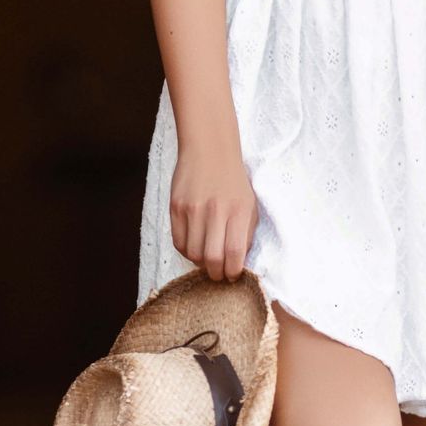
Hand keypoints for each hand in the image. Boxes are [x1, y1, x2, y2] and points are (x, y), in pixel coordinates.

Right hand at [170, 145, 258, 282]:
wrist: (209, 150)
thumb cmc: (233, 181)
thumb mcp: (250, 205)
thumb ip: (246, 234)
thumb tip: (237, 263)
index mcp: (239, 211)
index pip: (234, 254)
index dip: (233, 272)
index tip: (233, 275)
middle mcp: (215, 211)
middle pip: (212, 259)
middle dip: (217, 274)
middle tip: (219, 274)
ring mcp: (192, 210)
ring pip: (193, 254)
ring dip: (201, 263)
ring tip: (207, 258)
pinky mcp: (175, 208)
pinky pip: (178, 242)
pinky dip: (187, 251)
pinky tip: (195, 245)